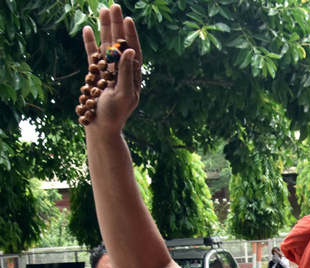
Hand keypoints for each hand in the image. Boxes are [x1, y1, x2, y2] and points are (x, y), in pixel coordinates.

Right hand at [82, 4, 141, 132]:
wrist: (100, 126)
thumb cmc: (115, 114)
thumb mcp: (124, 94)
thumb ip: (127, 73)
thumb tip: (130, 51)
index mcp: (133, 76)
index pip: (133, 51)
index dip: (130, 35)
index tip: (127, 19)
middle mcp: (122, 71)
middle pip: (120, 43)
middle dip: (117, 25)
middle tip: (114, 6)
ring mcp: (108, 71)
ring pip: (106, 46)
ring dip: (104, 28)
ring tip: (102, 10)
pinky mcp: (96, 75)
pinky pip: (93, 56)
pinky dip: (90, 43)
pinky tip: (87, 29)